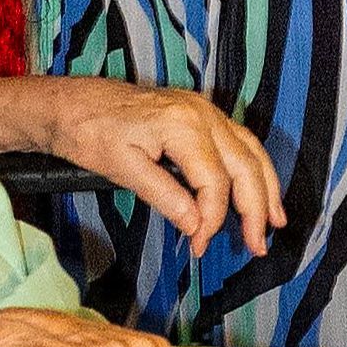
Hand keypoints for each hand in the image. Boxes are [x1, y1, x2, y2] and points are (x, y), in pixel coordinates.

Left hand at [48, 80, 284, 259]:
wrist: (72, 102)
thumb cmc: (89, 131)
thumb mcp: (122, 169)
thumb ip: (165, 197)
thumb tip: (197, 226)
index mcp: (183, 126)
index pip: (214, 183)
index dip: (212, 219)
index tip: (200, 245)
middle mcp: (202, 114)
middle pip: (245, 166)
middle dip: (256, 209)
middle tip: (258, 245)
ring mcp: (204, 111)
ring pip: (250, 151)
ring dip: (266, 187)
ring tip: (275, 220)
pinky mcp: (200, 114)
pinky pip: (240, 141)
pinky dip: (253, 167)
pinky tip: (258, 186)